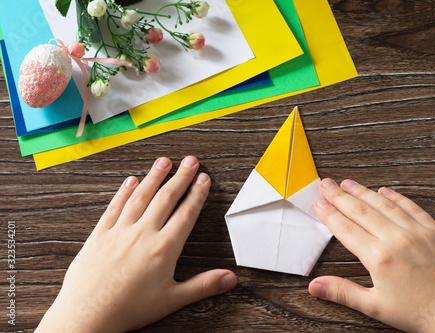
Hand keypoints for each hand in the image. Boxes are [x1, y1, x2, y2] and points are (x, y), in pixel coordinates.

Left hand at [35, 156, 236, 332]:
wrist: (88, 314)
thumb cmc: (130, 309)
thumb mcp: (172, 299)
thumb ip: (203, 286)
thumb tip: (229, 279)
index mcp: (164, 248)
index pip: (186, 213)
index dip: (197, 194)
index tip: (204, 178)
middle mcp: (143, 233)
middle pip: (166, 198)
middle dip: (181, 177)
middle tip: (191, 161)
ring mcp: (120, 231)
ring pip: (140, 196)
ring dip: (154, 177)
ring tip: (164, 161)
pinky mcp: (100, 234)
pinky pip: (114, 207)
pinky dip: (123, 192)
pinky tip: (131, 181)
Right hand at [309, 179, 434, 331]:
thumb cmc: (419, 314)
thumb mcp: (375, 306)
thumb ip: (342, 292)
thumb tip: (315, 286)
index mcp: (379, 258)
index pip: (345, 228)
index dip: (329, 214)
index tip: (318, 203)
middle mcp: (396, 239)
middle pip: (360, 211)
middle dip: (339, 196)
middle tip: (326, 184)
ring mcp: (417, 232)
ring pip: (383, 204)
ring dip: (363, 191)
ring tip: (348, 183)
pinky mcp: (434, 230)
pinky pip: (411, 207)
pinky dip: (396, 197)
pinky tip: (385, 190)